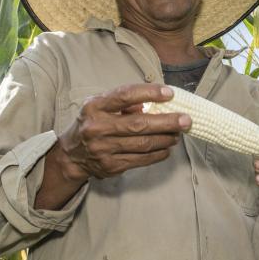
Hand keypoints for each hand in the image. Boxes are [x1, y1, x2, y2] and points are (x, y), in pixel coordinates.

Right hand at [53, 84, 190, 180]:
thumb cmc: (93, 123)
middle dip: (167, 122)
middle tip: (186, 120)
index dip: (149, 93)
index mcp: (95, 107)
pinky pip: (141, 159)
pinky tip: (167, 148)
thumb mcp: (100, 106)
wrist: (72, 155)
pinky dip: (158, 153)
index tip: (169, 93)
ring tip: (178, 133)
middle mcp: (97, 128)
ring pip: (143, 144)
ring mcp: (104, 149)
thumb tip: (153, 102)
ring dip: (166, 138)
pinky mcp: (111, 166)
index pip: (125, 96)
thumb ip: (123, 102)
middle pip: (139, 124)